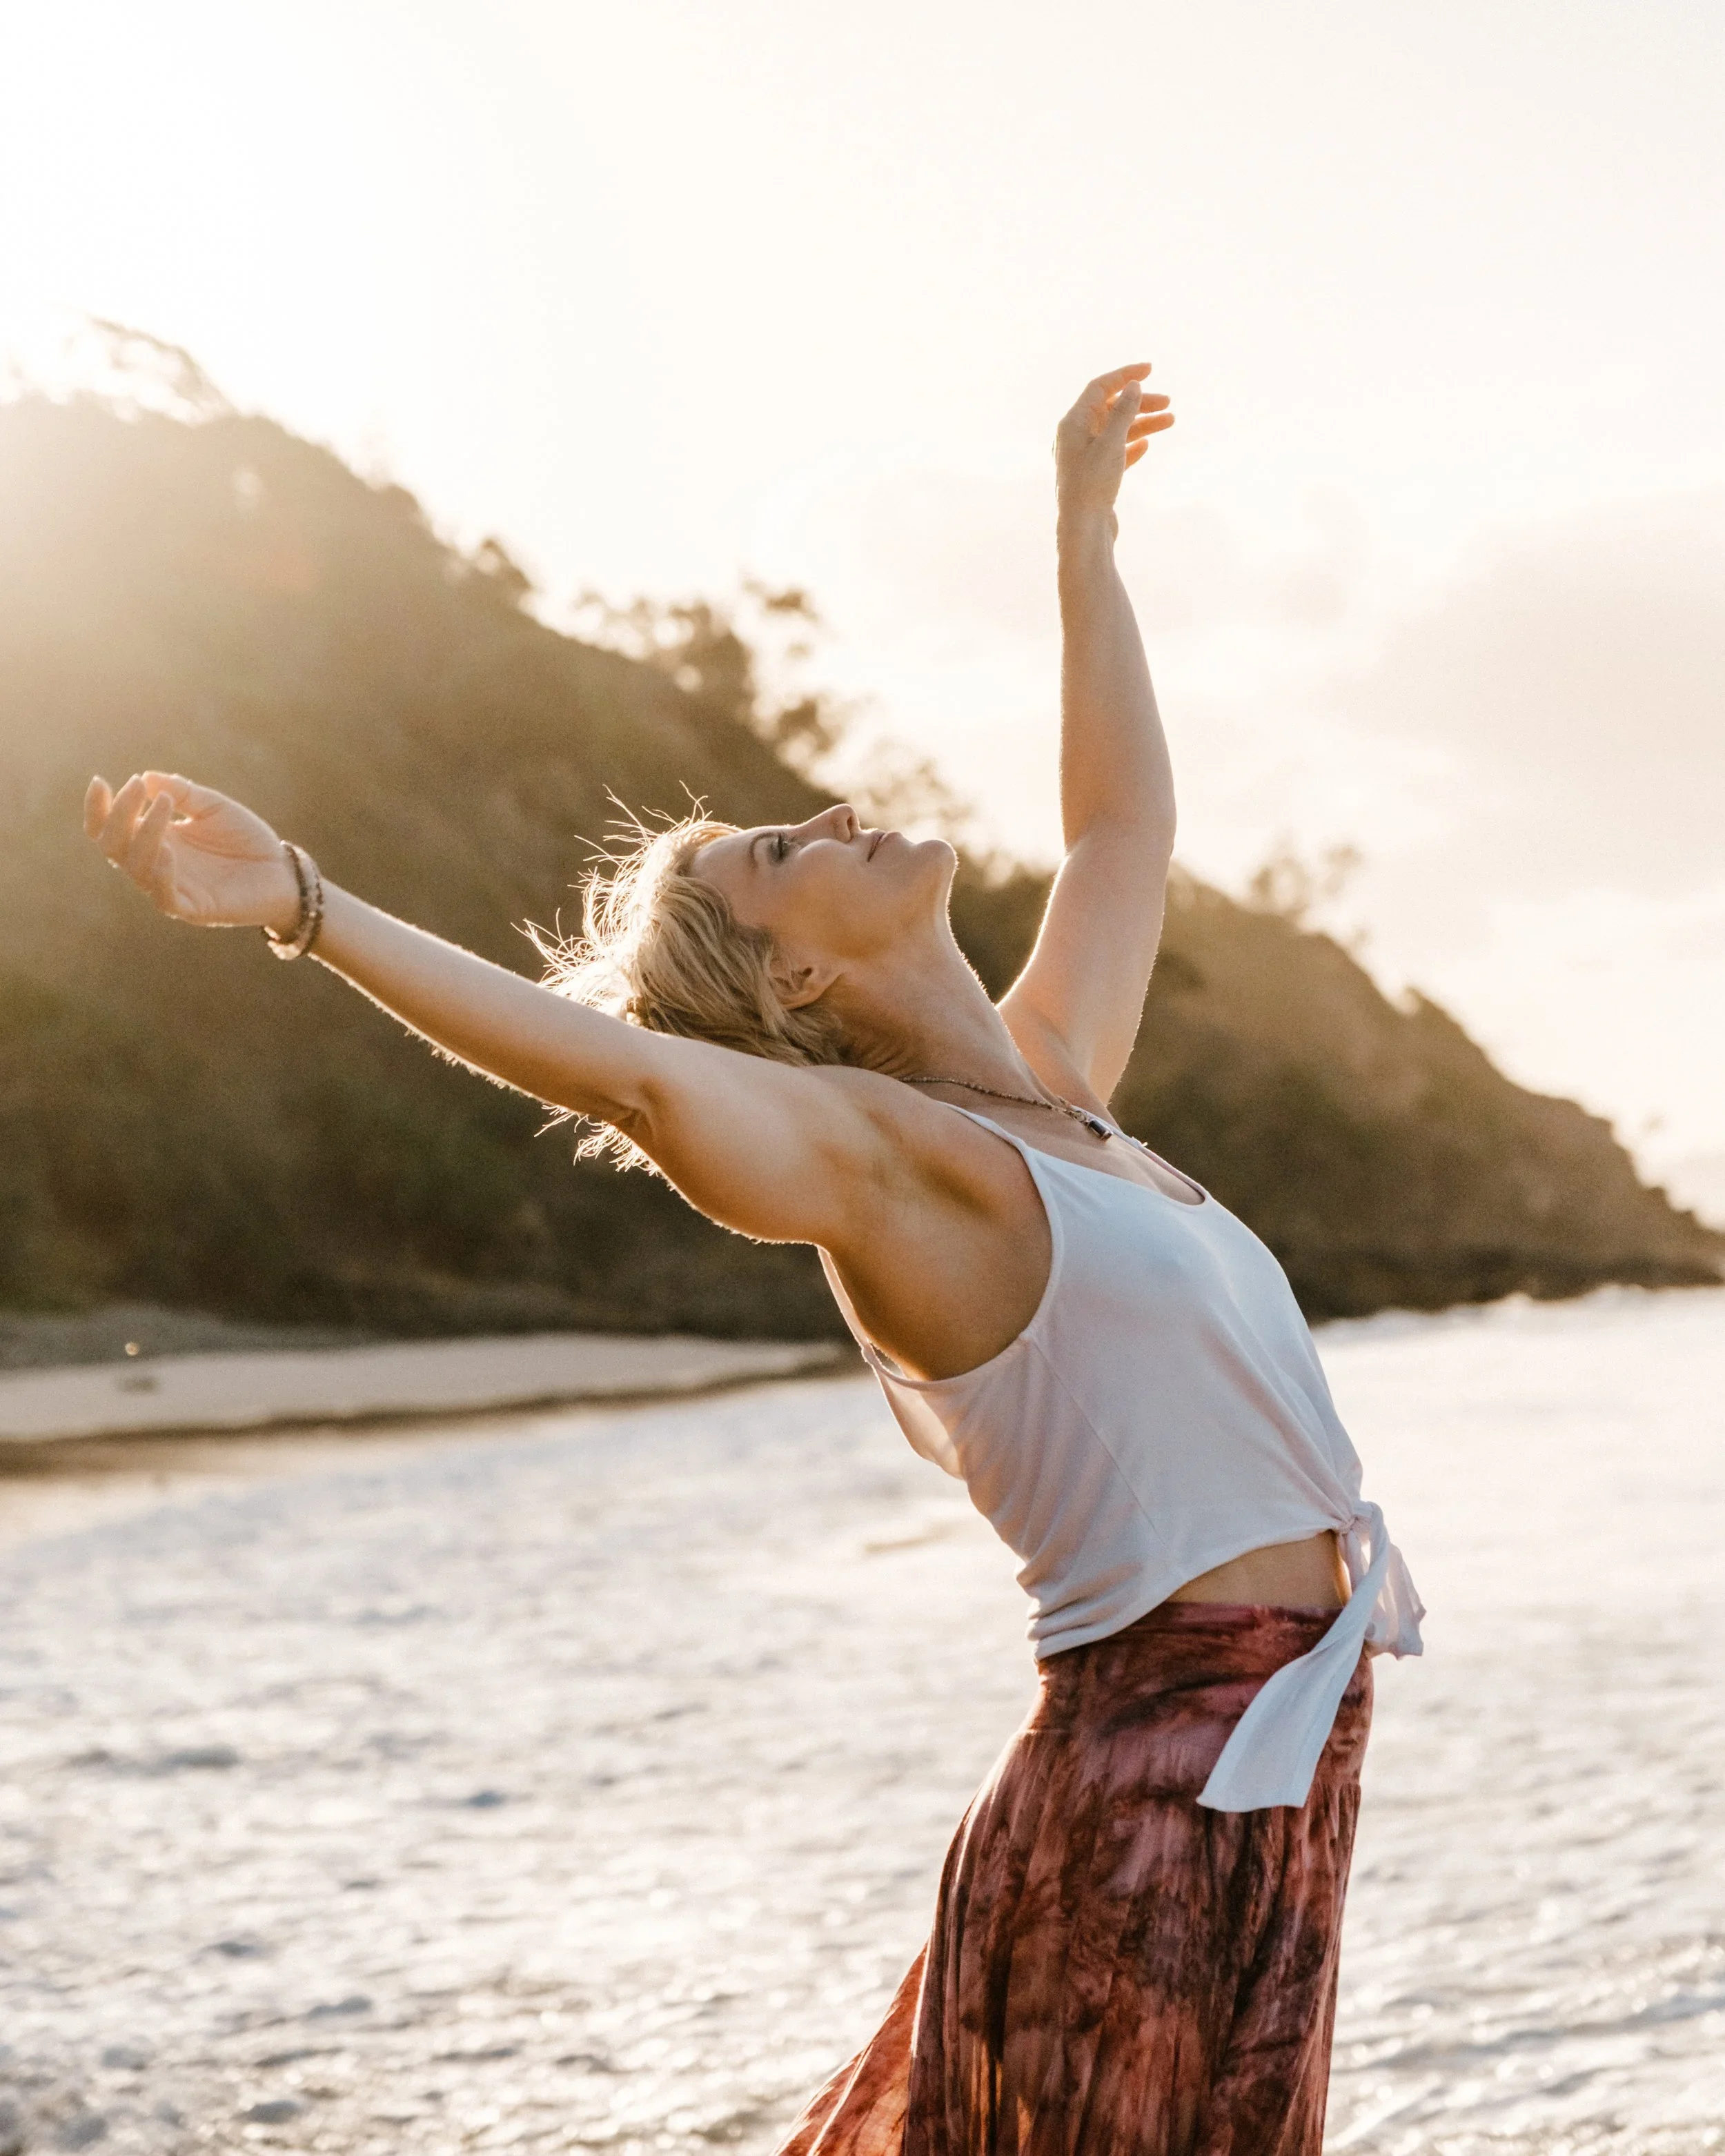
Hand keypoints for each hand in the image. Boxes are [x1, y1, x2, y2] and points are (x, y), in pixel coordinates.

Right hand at [84, 771, 302, 934]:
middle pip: (113, 846)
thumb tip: (145, 778)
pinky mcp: (193, 908)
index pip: (110, 828)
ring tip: (162, 806)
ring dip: (144, 834)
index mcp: (155, 839)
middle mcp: (155, 864)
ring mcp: (171, 887)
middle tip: (135, 788)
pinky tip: (167, 851)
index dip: (98, 808)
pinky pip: (164, 896)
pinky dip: (161, 874)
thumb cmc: (246, 840)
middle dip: (119, 815)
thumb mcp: (214, 807)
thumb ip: (183, 793)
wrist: (283, 872)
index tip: (99, 781)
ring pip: (136, 867)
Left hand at [1054, 363, 1172, 523]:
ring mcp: (1084, 457)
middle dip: (1140, 403)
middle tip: (1168, 402)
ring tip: (1170, 421)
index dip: (1125, 375)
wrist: (1084, 530)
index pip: (1099, 388)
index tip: (1150, 369)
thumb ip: (1123, 412)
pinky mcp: (1094, 476)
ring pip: (1116, 431)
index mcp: (1072, 423)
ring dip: (1142, 424)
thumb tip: (1133, 385)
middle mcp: (1075, 437)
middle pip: (1110, 409)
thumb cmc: (1092, 486)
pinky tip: (1147, 445)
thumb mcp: (1111, 443)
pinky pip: (1115, 452)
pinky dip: (1131, 445)